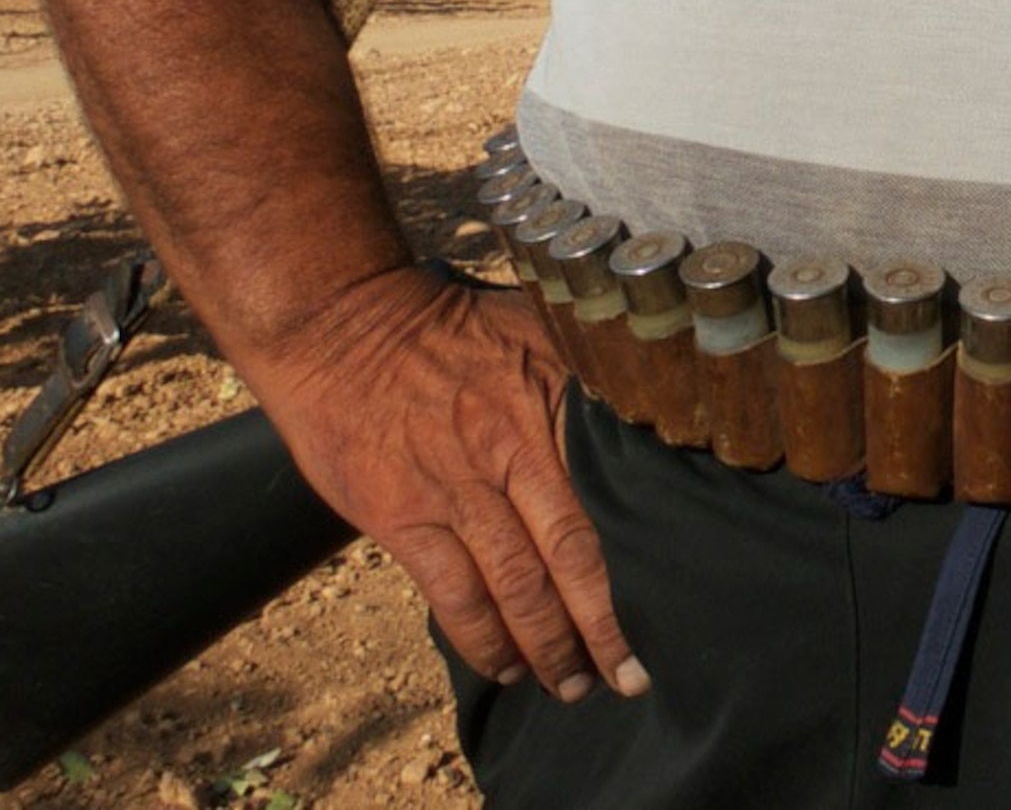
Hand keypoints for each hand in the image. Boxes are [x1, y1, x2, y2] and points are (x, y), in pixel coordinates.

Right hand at [248, 264, 643, 701]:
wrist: (339, 326)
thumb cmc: (443, 327)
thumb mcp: (532, 326)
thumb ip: (584, 371)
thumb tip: (649, 407)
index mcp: (552, 401)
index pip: (613, 492)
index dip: (642, 554)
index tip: (670, 602)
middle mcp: (510, 448)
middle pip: (573, 552)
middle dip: (604, 624)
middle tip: (629, 676)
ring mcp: (455, 488)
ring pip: (516, 585)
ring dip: (548, 646)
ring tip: (572, 685)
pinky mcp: (402, 516)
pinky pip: (453, 594)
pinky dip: (482, 638)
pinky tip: (505, 665)